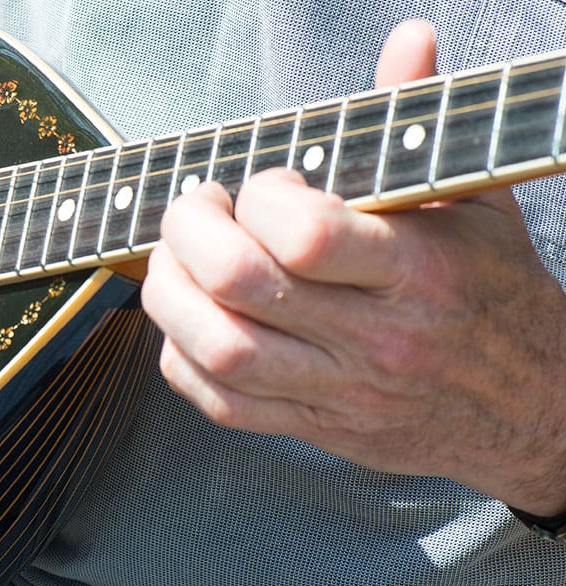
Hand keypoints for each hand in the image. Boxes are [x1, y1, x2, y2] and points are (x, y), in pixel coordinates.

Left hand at [142, 20, 565, 515]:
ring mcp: (343, 390)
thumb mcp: (471, 200)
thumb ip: (420, 122)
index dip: (259, 200)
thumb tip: (408, 41)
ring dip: (171, 298)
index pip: (304, 236)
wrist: (535, 406)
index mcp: (418, 271)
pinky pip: (222, 405)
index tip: (260, 188)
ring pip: (221, 351)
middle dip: (189, 236)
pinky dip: (181, 360)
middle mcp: (377, 336)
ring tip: (174, 264)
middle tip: (190, 213)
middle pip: (242, 288)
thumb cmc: (492, 293)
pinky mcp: (318, 428)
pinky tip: (187, 324)